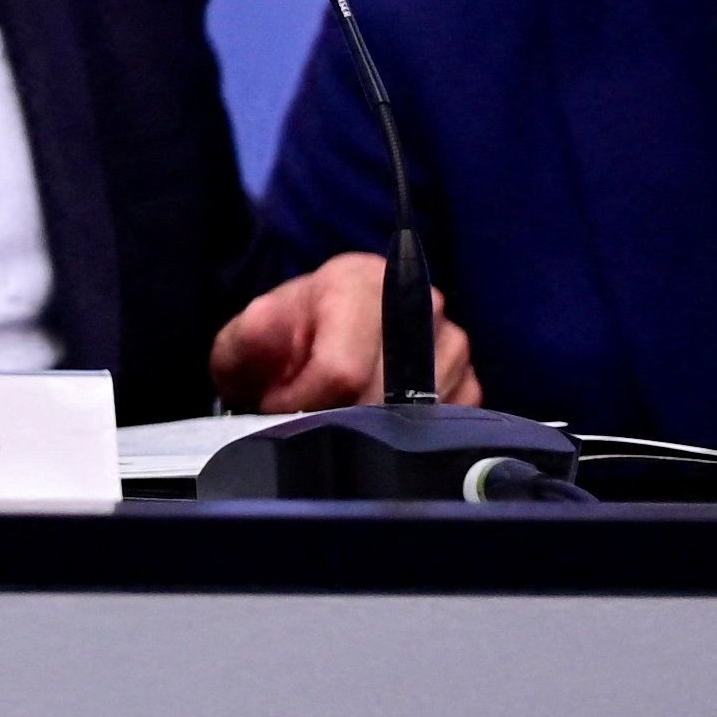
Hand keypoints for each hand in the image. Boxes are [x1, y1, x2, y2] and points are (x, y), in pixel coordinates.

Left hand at [208, 251, 476, 411]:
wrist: (314, 344)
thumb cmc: (279, 345)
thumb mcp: (245, 341)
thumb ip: (249, 337)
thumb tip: (264, 326)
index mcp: (359, 281)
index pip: (342, 369)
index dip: (304, 402)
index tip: (278, 408)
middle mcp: (420, 303)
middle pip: (382, 396)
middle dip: (335, 418)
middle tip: (305, 415)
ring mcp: (452, 342)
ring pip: (415, 416)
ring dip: (371, 429)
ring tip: (336, 410)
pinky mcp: (471, 378)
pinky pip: (444, 424)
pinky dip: (406, 435)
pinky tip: (376, 420)